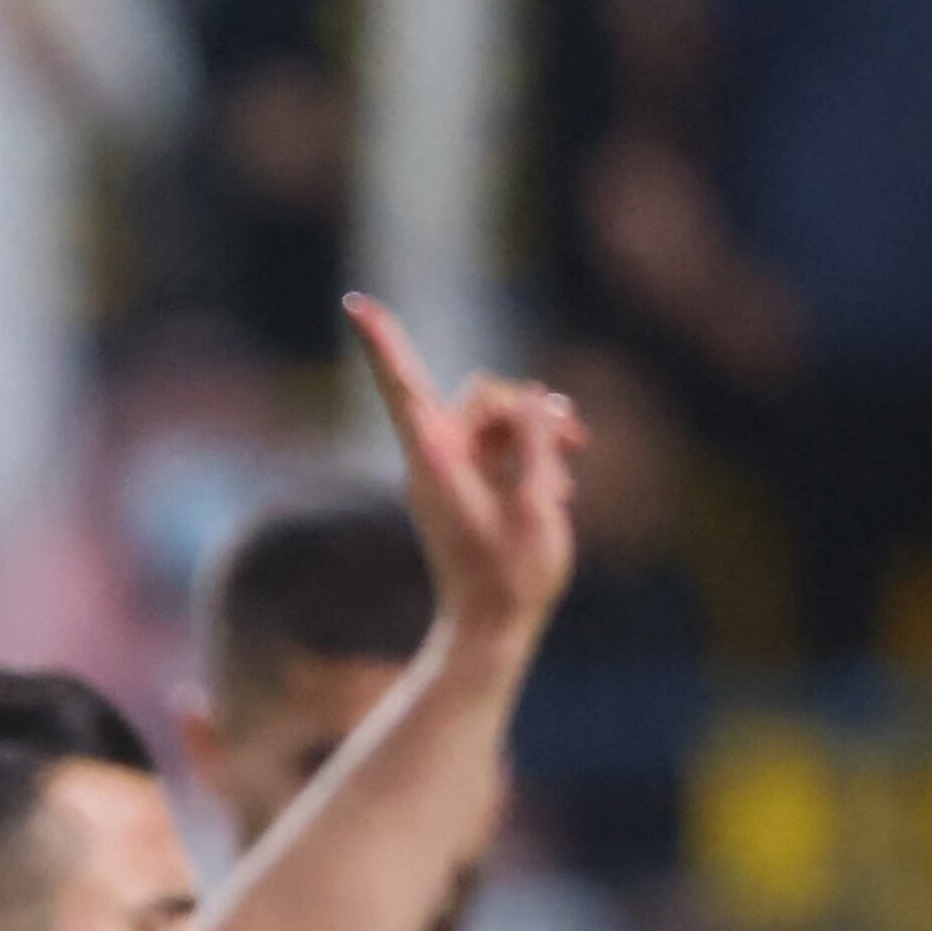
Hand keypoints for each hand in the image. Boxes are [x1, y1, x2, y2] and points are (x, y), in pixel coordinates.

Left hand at [345, 293, 583, 656]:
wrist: (489, 627)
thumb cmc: (512, 573)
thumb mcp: (538, 502)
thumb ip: (534, 443)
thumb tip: (530, 398)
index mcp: (434, 460)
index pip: (404, 386)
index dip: (384, 341)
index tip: (354, 303)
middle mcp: (432, 459)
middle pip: (481, 394)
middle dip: (530, 408)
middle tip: (577, 440)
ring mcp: (448, 473)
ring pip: (499, 419)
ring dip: (539, 434)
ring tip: (573, 474)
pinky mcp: (466, 486)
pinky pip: (502, 448)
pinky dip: (533, 456)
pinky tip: (561, 488)